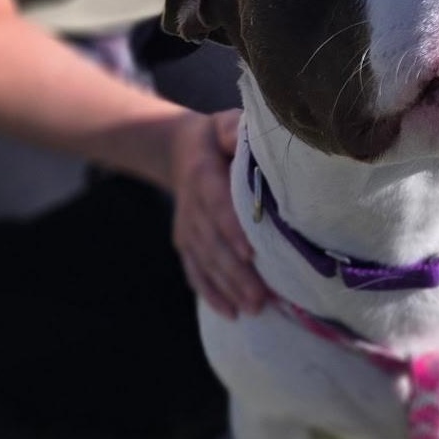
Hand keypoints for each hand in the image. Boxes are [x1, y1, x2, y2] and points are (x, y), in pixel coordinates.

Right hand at [169, 109, 268, 317]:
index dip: (232, 230)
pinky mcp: (186, 243)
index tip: (251, 253)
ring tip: (253, 309)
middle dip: (237, 273)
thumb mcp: (225, 125)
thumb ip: (237, 131)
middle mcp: (191, 206)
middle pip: (213, 244)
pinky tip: (230, 313)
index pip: (218, 205)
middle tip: (261, 297)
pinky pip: (196, 272)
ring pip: (206, 263)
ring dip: (229, 288)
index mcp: (203, 176)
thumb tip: (254, 138)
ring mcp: (187, 229)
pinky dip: (210, 293)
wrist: (177, 149)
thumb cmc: (215, 138)